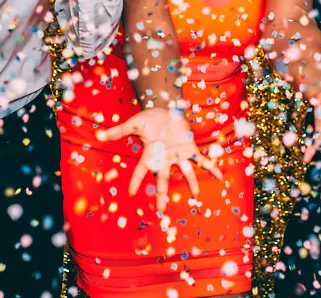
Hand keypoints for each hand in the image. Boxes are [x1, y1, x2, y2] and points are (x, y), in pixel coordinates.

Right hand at [97, 107, 223, 213]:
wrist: (165, 110)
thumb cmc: (149, 119)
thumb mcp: (134, 123)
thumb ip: (120, 130)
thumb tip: (100, 135)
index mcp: (150, 155)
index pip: (140, 171)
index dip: (135, 181)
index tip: (131, 193)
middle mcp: (165, 159)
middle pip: (163, 180)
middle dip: (162, 195)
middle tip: (161, 211)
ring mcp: (178, 156)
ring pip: (186, 173)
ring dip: (192, 183)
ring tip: (196, 196)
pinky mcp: (190, 149)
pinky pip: (202, 160)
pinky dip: (211, 168)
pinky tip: (220, 177)